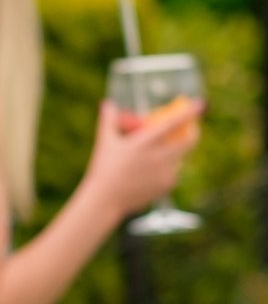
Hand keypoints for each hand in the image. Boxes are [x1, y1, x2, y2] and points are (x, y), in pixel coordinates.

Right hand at [85, 98, 201, 222]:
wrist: (105, 199)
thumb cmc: (103, 169)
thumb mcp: (105, 143)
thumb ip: (108, 121)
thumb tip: (107, 103)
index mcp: (146, 142)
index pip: (174, 123)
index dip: (190, 112)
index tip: (200, 104)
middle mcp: (161, 156)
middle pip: (189, 140)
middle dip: (193, 132)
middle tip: (190, 129)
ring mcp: (166, 172)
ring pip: (179, 157)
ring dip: (174, 153)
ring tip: (156, 157)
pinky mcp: (167, 185)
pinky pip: (173, 173)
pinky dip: (166, 170)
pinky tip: (151, 174)